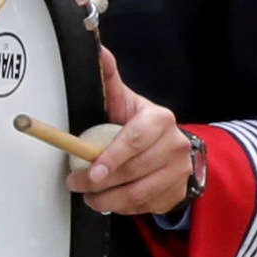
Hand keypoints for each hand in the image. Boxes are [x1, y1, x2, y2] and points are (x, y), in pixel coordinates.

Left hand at [70, 43, 200, 220]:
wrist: (168, 147)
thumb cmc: (139, 125)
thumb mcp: (124, 101)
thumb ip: (109, 79)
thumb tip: (96, 49)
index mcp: (160, 120)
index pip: (135, 140)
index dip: (111, 158)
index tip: (91, 172)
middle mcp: (176, 145)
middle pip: (134, 169)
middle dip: (99, 182)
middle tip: (77, 183)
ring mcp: (180, 170)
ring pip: (138, 193)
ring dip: (107, 199)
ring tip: (90, 196)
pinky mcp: (177, 192)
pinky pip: (144, 206)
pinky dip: (123, 207)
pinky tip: (111, 199)